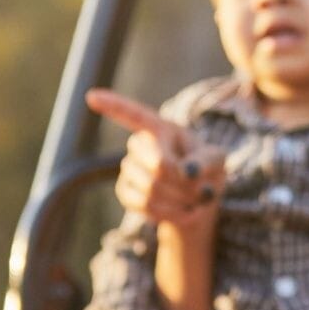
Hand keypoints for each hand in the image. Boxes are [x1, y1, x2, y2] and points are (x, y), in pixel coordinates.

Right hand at [87, 88, 225, 229]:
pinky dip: (169, 213)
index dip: (114, 106)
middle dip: (186, 184)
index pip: (135, 115)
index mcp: (161, 128)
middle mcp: (140, 144)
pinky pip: (144, 205)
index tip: (91, 96)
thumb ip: (206, 161)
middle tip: (204, 191)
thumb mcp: (217, 160)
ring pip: (152, 189)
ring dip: (181, 200)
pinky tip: (182, 211)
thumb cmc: (206, 171)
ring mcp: (129, 167)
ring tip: (195, 201)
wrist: (195, 200)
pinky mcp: (124, 191)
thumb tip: (186, 171)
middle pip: (159, 165)